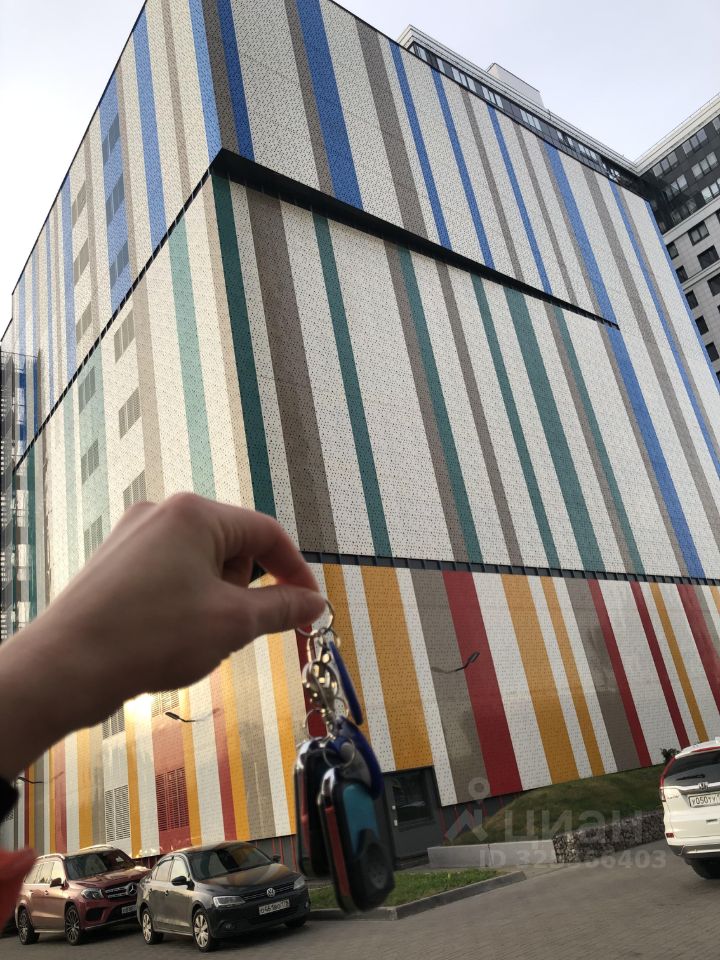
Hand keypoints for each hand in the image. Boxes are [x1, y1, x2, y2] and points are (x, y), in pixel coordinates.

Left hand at [0, 494, 325, 778]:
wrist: (64, 667)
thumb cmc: (151, 636)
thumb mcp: (232, 624)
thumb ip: (282, 608)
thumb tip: (316, 603)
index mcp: (194, 513)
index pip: (266, 533)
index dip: (296, 571)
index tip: (310, 608)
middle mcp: (162, 513)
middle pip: (232, 546)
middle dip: (243, 589)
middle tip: (232, 629)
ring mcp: (133, 535)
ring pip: (201, 564)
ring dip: (213, 599)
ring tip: (193, 636)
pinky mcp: (115, 562)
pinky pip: (170, 574)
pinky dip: (184, 602)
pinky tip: (168, 635)